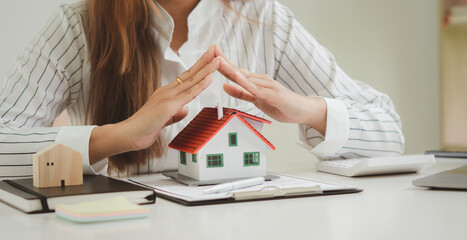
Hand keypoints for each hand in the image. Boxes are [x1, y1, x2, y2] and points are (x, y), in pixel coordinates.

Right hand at [89, 45, 221, 162]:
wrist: (127, 135)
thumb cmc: (143, 129)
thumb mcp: (164, 120)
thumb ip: (175, 114)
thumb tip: (185, 109)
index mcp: (166, 94)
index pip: (186, 78)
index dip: (198, 67)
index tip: (209, 58)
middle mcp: (167, 92)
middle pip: (190, 74)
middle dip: (204, 60)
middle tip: (215, 48)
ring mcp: (168, 97)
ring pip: (191, 81)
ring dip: (206, 69)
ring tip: (218, 59)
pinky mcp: (168, 106)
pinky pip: (188, 94)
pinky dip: (200, 85)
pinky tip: (209, 78)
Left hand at [216, 51, 326, 134]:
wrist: (302, 110)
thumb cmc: (281, 105)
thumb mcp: (257, 100)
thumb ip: (241, 93)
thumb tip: (225, 86)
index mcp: (254, 82)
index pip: (235, 71)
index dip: (222, 63)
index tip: (210, 55)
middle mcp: (260, 80)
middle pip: (237, 70)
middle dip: (223, 60)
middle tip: (211, 50)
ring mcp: (266, 86)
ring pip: (245, 77)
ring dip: (231, 68)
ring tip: (218, 61)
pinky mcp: (271, 94)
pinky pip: (255, 88)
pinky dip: (244, 82)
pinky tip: (236, 77)